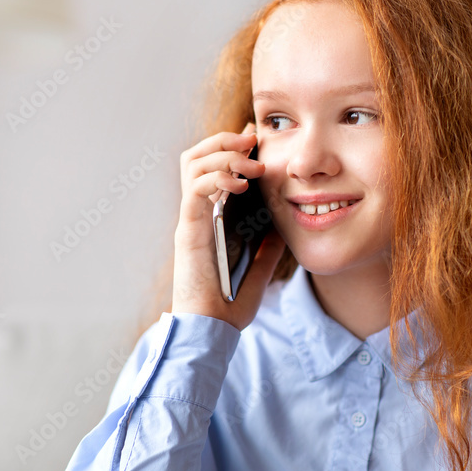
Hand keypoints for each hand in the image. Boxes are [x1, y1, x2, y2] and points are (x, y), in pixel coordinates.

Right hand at [170, 122, 285, 330]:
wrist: (211, 332)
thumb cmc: (228, 307)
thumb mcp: (259, 272)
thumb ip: (268, 249)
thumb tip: (283, 227)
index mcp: (211, 220)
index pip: (214, 169)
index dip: (231, 148)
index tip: (256, 138)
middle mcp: (197, 214)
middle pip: (197, 157)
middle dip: (224, 141)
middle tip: (251, 142)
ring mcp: (190, 220)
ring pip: (192, 164)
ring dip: (222, 154)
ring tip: (249, 162)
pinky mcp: (188, 230)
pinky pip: (196, 189)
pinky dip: (217, 178)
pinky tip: (240, 186)